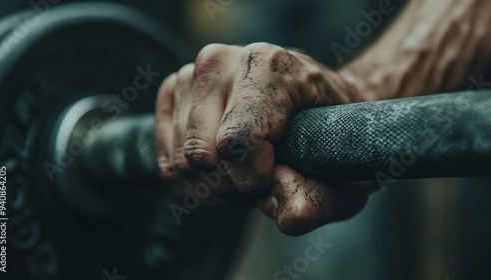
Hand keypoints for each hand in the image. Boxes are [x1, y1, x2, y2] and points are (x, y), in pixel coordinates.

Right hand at [155, 42, 370, 234]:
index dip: (253, 180)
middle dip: (231, 187)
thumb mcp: (340, 176)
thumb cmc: (325, 136)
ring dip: (211, 185)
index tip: (275, 178)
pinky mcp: (173, 90)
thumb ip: (319, 200)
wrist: (311, 103)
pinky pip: (166, 159)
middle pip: (202, 156)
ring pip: (180, 162)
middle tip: (259, 181)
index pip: (237, 141)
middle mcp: (222, 60)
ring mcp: (191, 73)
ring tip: (242, 172)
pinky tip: (219, 167)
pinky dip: (190, 178)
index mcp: (268, 65)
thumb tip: (289, 214)